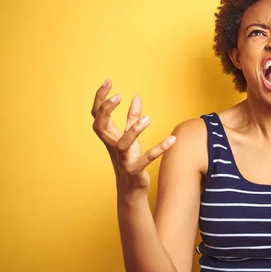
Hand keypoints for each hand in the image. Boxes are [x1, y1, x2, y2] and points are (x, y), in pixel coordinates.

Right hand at [91, 80, 175, 194]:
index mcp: (110, 137)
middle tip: (118, 96)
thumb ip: (133, 117)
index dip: (100, 98)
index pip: (97, 115)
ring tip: (148, 119)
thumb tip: (136, 97)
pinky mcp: (135, 170)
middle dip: (105, 110)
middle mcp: (112, 147)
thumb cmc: (130, 160)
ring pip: (122, 144)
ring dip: (134, 131)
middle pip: (100, 127)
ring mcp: (122, 160)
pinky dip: (159, 150)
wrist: (131, 189)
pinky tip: (172, 140)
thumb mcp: (131, 137)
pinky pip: (146, 159)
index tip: (108, 82)